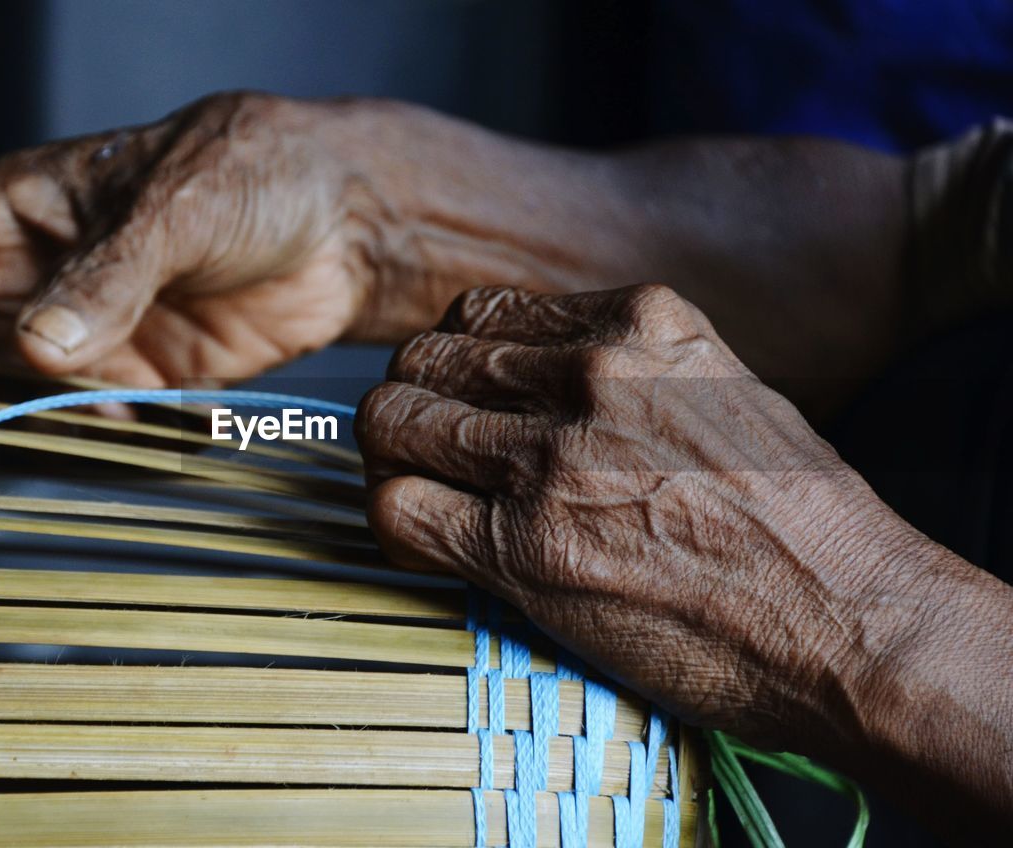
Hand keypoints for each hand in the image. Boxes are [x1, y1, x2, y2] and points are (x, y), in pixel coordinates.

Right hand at [0, 92, 585, 393]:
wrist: (349, 218)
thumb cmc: (257, 169)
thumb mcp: (175, 208)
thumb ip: (108, 277)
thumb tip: (39, 345)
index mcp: (18, 216)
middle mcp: (44, 281)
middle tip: (11, 425)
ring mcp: (94, 333)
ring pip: (30, 400)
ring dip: (49, 423)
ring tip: (99, 416)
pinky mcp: (149, 377)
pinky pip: (103, 422)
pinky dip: (111, 436)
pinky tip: (147, 425)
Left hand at [356, 284, 920, 749]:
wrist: (849, 621)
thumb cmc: (797, 521)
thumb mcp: (718, 392)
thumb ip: (624, 368)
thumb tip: (531, 377)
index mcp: (639, 321)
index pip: (478, 312)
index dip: (451, 361)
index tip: (456, 398)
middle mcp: (590, 374)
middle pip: (421, 360)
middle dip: (409, 405)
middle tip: (423, 451)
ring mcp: (552, 459)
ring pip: (392, 425)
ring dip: (390, 462)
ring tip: (419, 496)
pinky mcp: (526, 548)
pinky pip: (398, 512)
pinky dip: (392, 526)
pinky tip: (424, 546)